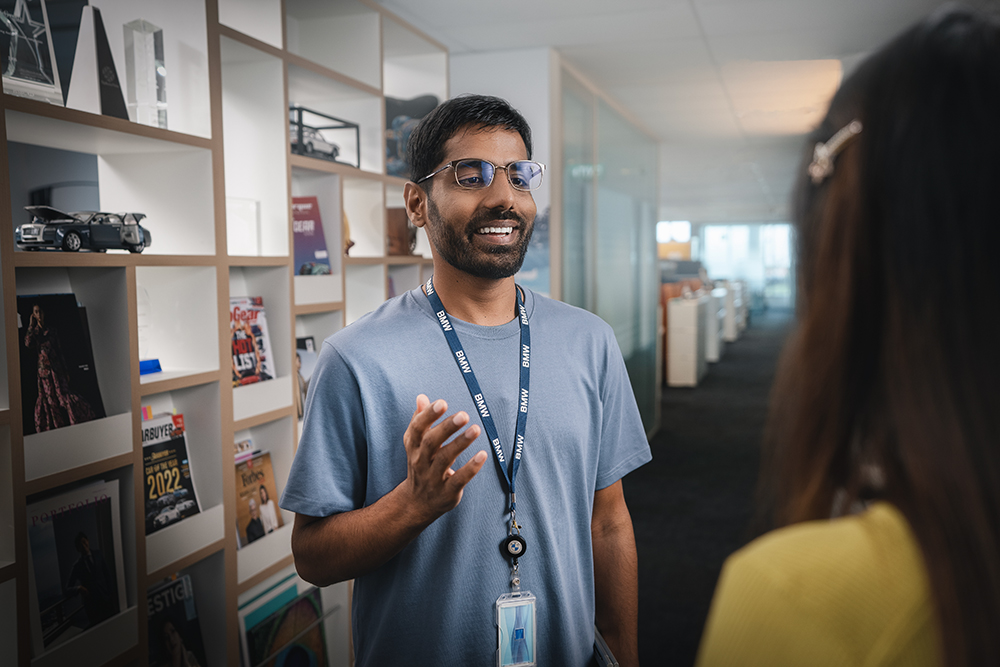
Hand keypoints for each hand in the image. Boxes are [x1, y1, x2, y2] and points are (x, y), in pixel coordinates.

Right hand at [400, 394, 486, 525]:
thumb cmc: (421, 466)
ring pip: (445, 459)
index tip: (441, 402)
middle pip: (431, 443)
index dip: (428, 416)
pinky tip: (482, 455)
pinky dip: (471, 468)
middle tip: (463, 414)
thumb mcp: (416, 445)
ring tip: (476, 429)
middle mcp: (421, 461)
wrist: (417, 504)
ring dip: (460, 443)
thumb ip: (420, 421)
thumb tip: (422, 397)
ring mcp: (433, 478)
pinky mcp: (447, 492)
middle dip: (446, 428)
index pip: (417, 429)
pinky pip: (459, 479)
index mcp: (414, 447)